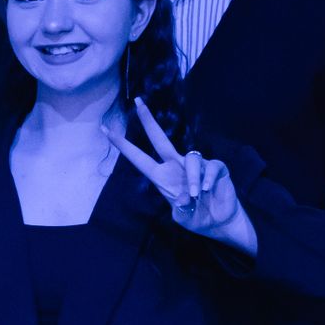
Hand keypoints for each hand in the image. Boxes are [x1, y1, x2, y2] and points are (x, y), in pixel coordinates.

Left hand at [108, 98, 253, 251]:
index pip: (139, 157)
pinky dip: (207, 179)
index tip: (105, 129)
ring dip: (192, 179)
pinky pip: (210, 166)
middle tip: (138, 102)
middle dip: (148, 121)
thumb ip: (181, 209)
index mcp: (162, 176)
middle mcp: (176, 166)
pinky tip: (208, 190)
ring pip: (191, 159)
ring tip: (196, 195)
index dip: (122, 145)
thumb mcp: (183, 216)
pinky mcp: (215, 167)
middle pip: (160, 138)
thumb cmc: (196, 216)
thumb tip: (183, 199)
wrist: (219, 222)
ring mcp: (196, 165)